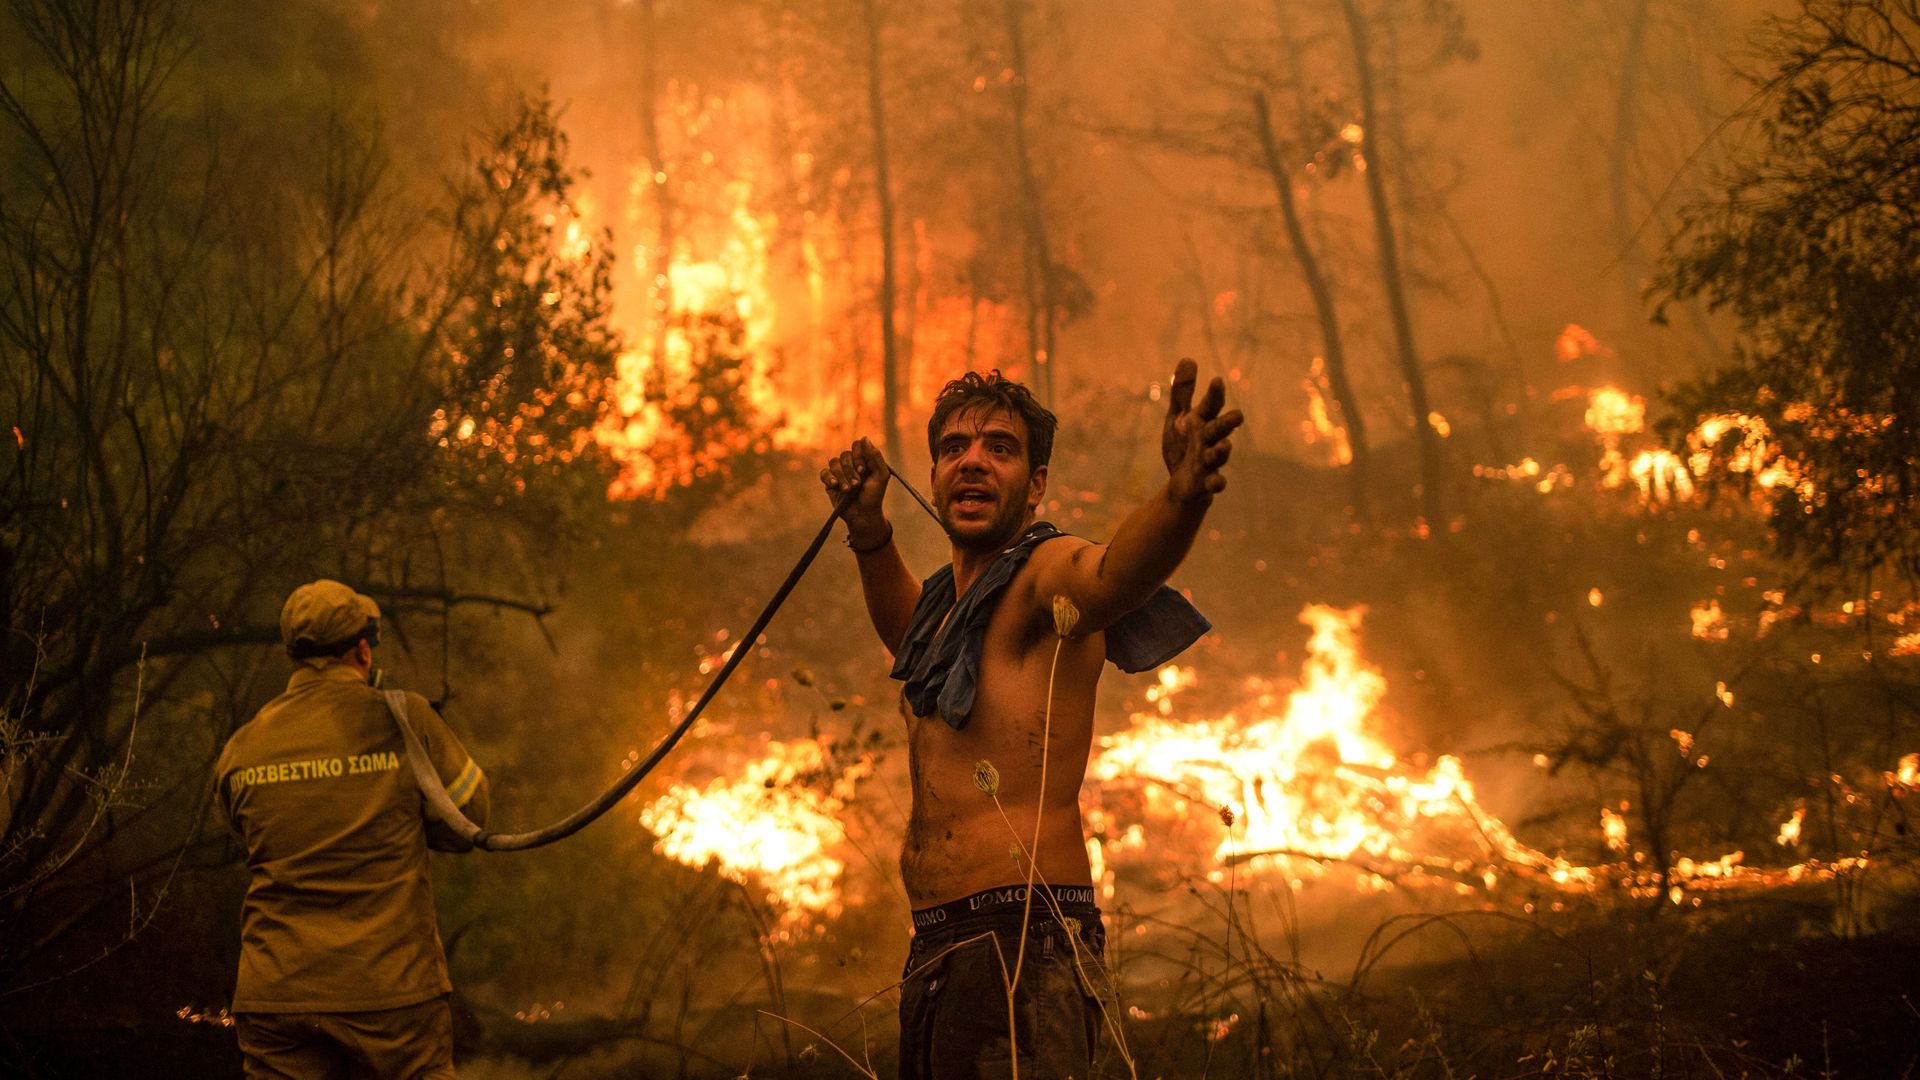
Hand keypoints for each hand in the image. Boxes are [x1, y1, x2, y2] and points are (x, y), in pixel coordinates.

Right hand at [820, 437, 891, 544]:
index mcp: (864, 460)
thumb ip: (875, 456)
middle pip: (845, 455)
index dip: (859, 456)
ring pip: (834, 463)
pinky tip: (835, 486)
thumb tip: (864, 438)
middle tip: (857, 484)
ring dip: (842, 476)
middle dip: (851, 470)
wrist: (864, 514)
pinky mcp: (830, 482)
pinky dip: (829, 478)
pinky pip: (824, 473)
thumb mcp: (881, 475)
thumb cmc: (874, 495)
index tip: (863, 470)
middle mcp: (851, 464)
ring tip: (848, 489)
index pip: (857, 446)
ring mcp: (839, 472)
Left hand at [1161, 358, 1244, 503]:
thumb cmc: (1183, 446)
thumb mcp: (1178, 418)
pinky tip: (1217, 483)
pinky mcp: (1205, 483)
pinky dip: (1217, 483)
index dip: (1215, 394)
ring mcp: (1209, 462)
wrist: (1182, 484)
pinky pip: (1214, 483)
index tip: (1217, 381)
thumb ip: (1182, 392)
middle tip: (1237, 416)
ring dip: (1222, 451)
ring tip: (1225, 445)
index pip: (1211, 405)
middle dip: (1227, 423)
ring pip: (1218, 455)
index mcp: (1202, 422)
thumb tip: (1188, 358)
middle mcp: (1209, 440)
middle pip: (1220, 429)